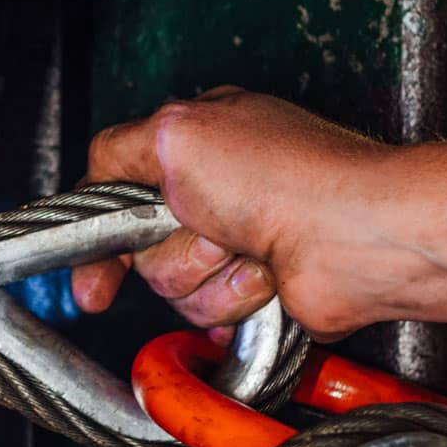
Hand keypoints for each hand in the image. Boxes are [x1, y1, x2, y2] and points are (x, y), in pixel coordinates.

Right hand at [71, 87, 408, 340]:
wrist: (353, 238)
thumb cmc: (287, 177)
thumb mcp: (175, 133)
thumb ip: (116, 149)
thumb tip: (94, 173)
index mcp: (197, 141)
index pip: (120, 191)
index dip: (102, 234)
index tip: (93, 275)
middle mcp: (217, 191)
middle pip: (142, 248)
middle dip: (172, 247)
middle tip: (211, 227)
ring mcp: (238, 242)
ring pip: (175, 286)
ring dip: (207, 276)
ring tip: (249, 251)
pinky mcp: (257, 288)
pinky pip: (211, 313)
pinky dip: (235, 300)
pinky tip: (266, 278)